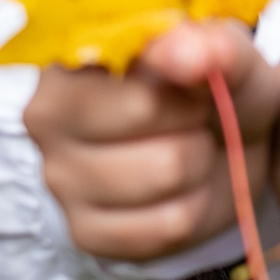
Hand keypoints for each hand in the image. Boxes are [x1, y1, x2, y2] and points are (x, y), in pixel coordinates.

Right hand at [25, 20, 277, 261]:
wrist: (227, 153)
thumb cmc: (215, 90)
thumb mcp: (231, 57)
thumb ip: (216, 47)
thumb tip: (187, 56)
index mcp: (75, 52)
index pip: (131, 55)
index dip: (187, 72)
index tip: (198, 73)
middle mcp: (48, 113)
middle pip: (146, 112)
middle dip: (195, 115)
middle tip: (196, 115)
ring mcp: (58, 177)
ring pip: (164, 172)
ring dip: (200, 164)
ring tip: (191, 150)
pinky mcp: (83, 231)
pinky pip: (165, 225)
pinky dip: (194, 209)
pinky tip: (182, 191)